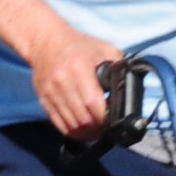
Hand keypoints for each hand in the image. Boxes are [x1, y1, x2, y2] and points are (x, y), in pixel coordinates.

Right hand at [25, 23, 126, 138]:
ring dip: (87, 133)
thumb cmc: (79, 46)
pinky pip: (60, 125)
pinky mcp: (44, 101)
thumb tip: (130, 88)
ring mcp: (51, 93)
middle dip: (98, 128)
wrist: (46, 42)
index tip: (113, 117)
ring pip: (72, 126)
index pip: (93, 103)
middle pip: (83, 119)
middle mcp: (62, 82)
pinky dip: (73, 132)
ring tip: (97, 130)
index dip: (106, 117)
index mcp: (79, 68)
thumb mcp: (104, 49)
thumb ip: (119, 67)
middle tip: (107, 127)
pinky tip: (83, 129)